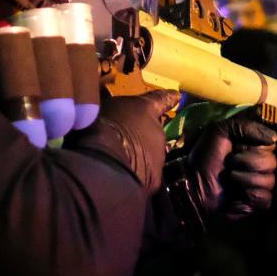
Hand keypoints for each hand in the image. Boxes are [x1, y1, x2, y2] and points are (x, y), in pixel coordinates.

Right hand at [64, 90, 178, 193]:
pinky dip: (135, 176)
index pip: (161, 100)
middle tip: (121, 140)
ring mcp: (158, 156)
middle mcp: (157, 131)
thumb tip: (106, 103)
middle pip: (153, 132)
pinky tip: (119, 178)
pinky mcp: (154, 179)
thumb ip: (112, 107)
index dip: (168, 98)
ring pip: (150, 155)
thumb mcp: (102, 108)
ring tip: (117, 161)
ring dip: (138, 156)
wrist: (105, 163)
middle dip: (140, 135)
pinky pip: (145, 175)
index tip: (176, 96)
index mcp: (145, 110)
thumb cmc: (100, 128)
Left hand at [188, 117, 276, 219]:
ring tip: (230, 178)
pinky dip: (250, 195)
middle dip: (248, 162)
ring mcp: (258, 184)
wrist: (193, 185)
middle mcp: (258, 164)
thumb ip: (245, 126)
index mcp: (252, 147)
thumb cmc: (204, 157)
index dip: (255, 146)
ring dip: (246, 179)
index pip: (270, 144)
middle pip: (271, 162)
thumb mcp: (219, 131)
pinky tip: (238, 194)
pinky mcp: (256, 202)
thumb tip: (273, 138)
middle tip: (230, 163)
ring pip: (269, 180)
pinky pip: (265, 198)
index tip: (237, 147)